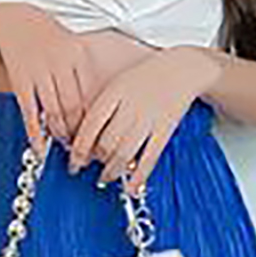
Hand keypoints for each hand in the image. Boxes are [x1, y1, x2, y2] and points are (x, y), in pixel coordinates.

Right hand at [0, 4, 104, 149]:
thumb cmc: (48, 40)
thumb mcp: (71, 49)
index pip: (89, 96)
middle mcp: (59, 62)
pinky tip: (40, 148)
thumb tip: (94, 111)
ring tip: (63, 142)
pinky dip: (35, 134)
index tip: (93, 133)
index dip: (91, 119)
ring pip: (54, 112)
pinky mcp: (21, 82)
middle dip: (76, 131)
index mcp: (77, 54)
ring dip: (59, 133)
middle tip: (79, 144)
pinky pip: (30, 114)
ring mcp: (39, 72)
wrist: (15, 23)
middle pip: (73, 107)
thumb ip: (82, 75)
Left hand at [68, 46, 222, 195]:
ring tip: (105, 177)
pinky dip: (138, 177)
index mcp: (115, 92)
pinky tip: (130, 188)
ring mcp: (149, 119)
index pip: (90, 126)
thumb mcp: (118, 84)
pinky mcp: (164, 131)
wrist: (182, 68)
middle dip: (96, 159)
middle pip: (105, 143)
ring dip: (111, 171)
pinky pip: (149, 159)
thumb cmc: (146, 78)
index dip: (78, 149)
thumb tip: (84, 138)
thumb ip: (101, 108)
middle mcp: (131, 106)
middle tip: (91, 166)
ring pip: (124, 154)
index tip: (73, 163)